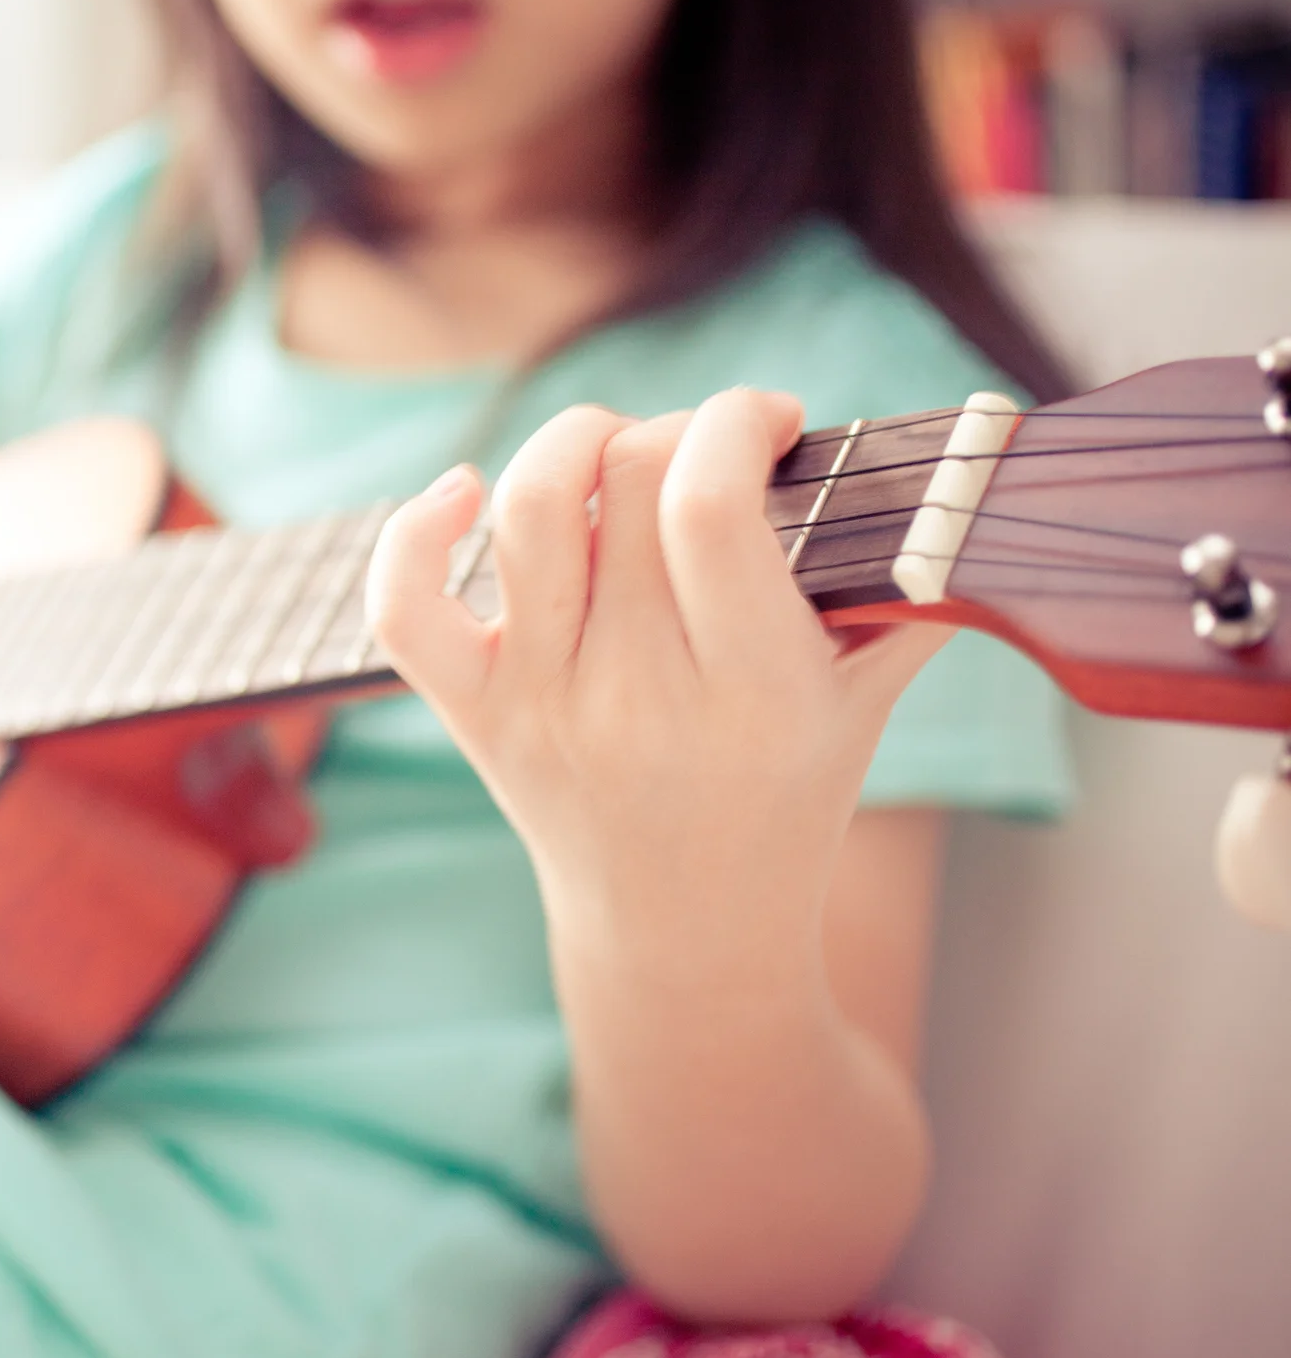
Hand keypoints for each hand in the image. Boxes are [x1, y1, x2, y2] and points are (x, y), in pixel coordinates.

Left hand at [366, 391, 950, 941]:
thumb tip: (953, 475)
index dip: (736, 420)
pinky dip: (412, 531)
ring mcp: (545, 707)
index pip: (710, 507)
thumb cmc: (786, 800)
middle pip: (627, 484)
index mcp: (752, 694)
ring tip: (619, 455)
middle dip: (677, 428)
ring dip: (574, 442)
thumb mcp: (865, 706)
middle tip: (709, 455)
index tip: (773, 421)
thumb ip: (908, 591)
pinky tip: (461, 492)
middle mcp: (637, 698)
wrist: (685, 936)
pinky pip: (405, 608)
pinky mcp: (478, 717)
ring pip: (527, 512)